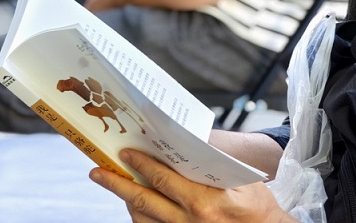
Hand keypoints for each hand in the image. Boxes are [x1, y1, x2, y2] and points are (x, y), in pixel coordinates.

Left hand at [90, 149, 293, 222]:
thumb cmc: (257, 206)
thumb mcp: (240, 179)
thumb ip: (213, 162)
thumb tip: (189, 140)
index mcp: (204, 203)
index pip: (163, 180)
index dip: (141, 166)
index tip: (125, 153)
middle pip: (144, 201)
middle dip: (118, 185)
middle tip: (98, 172)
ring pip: (143, 220)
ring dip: (126, 202)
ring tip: (113, 184)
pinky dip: (140, 220)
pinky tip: (135, 208)